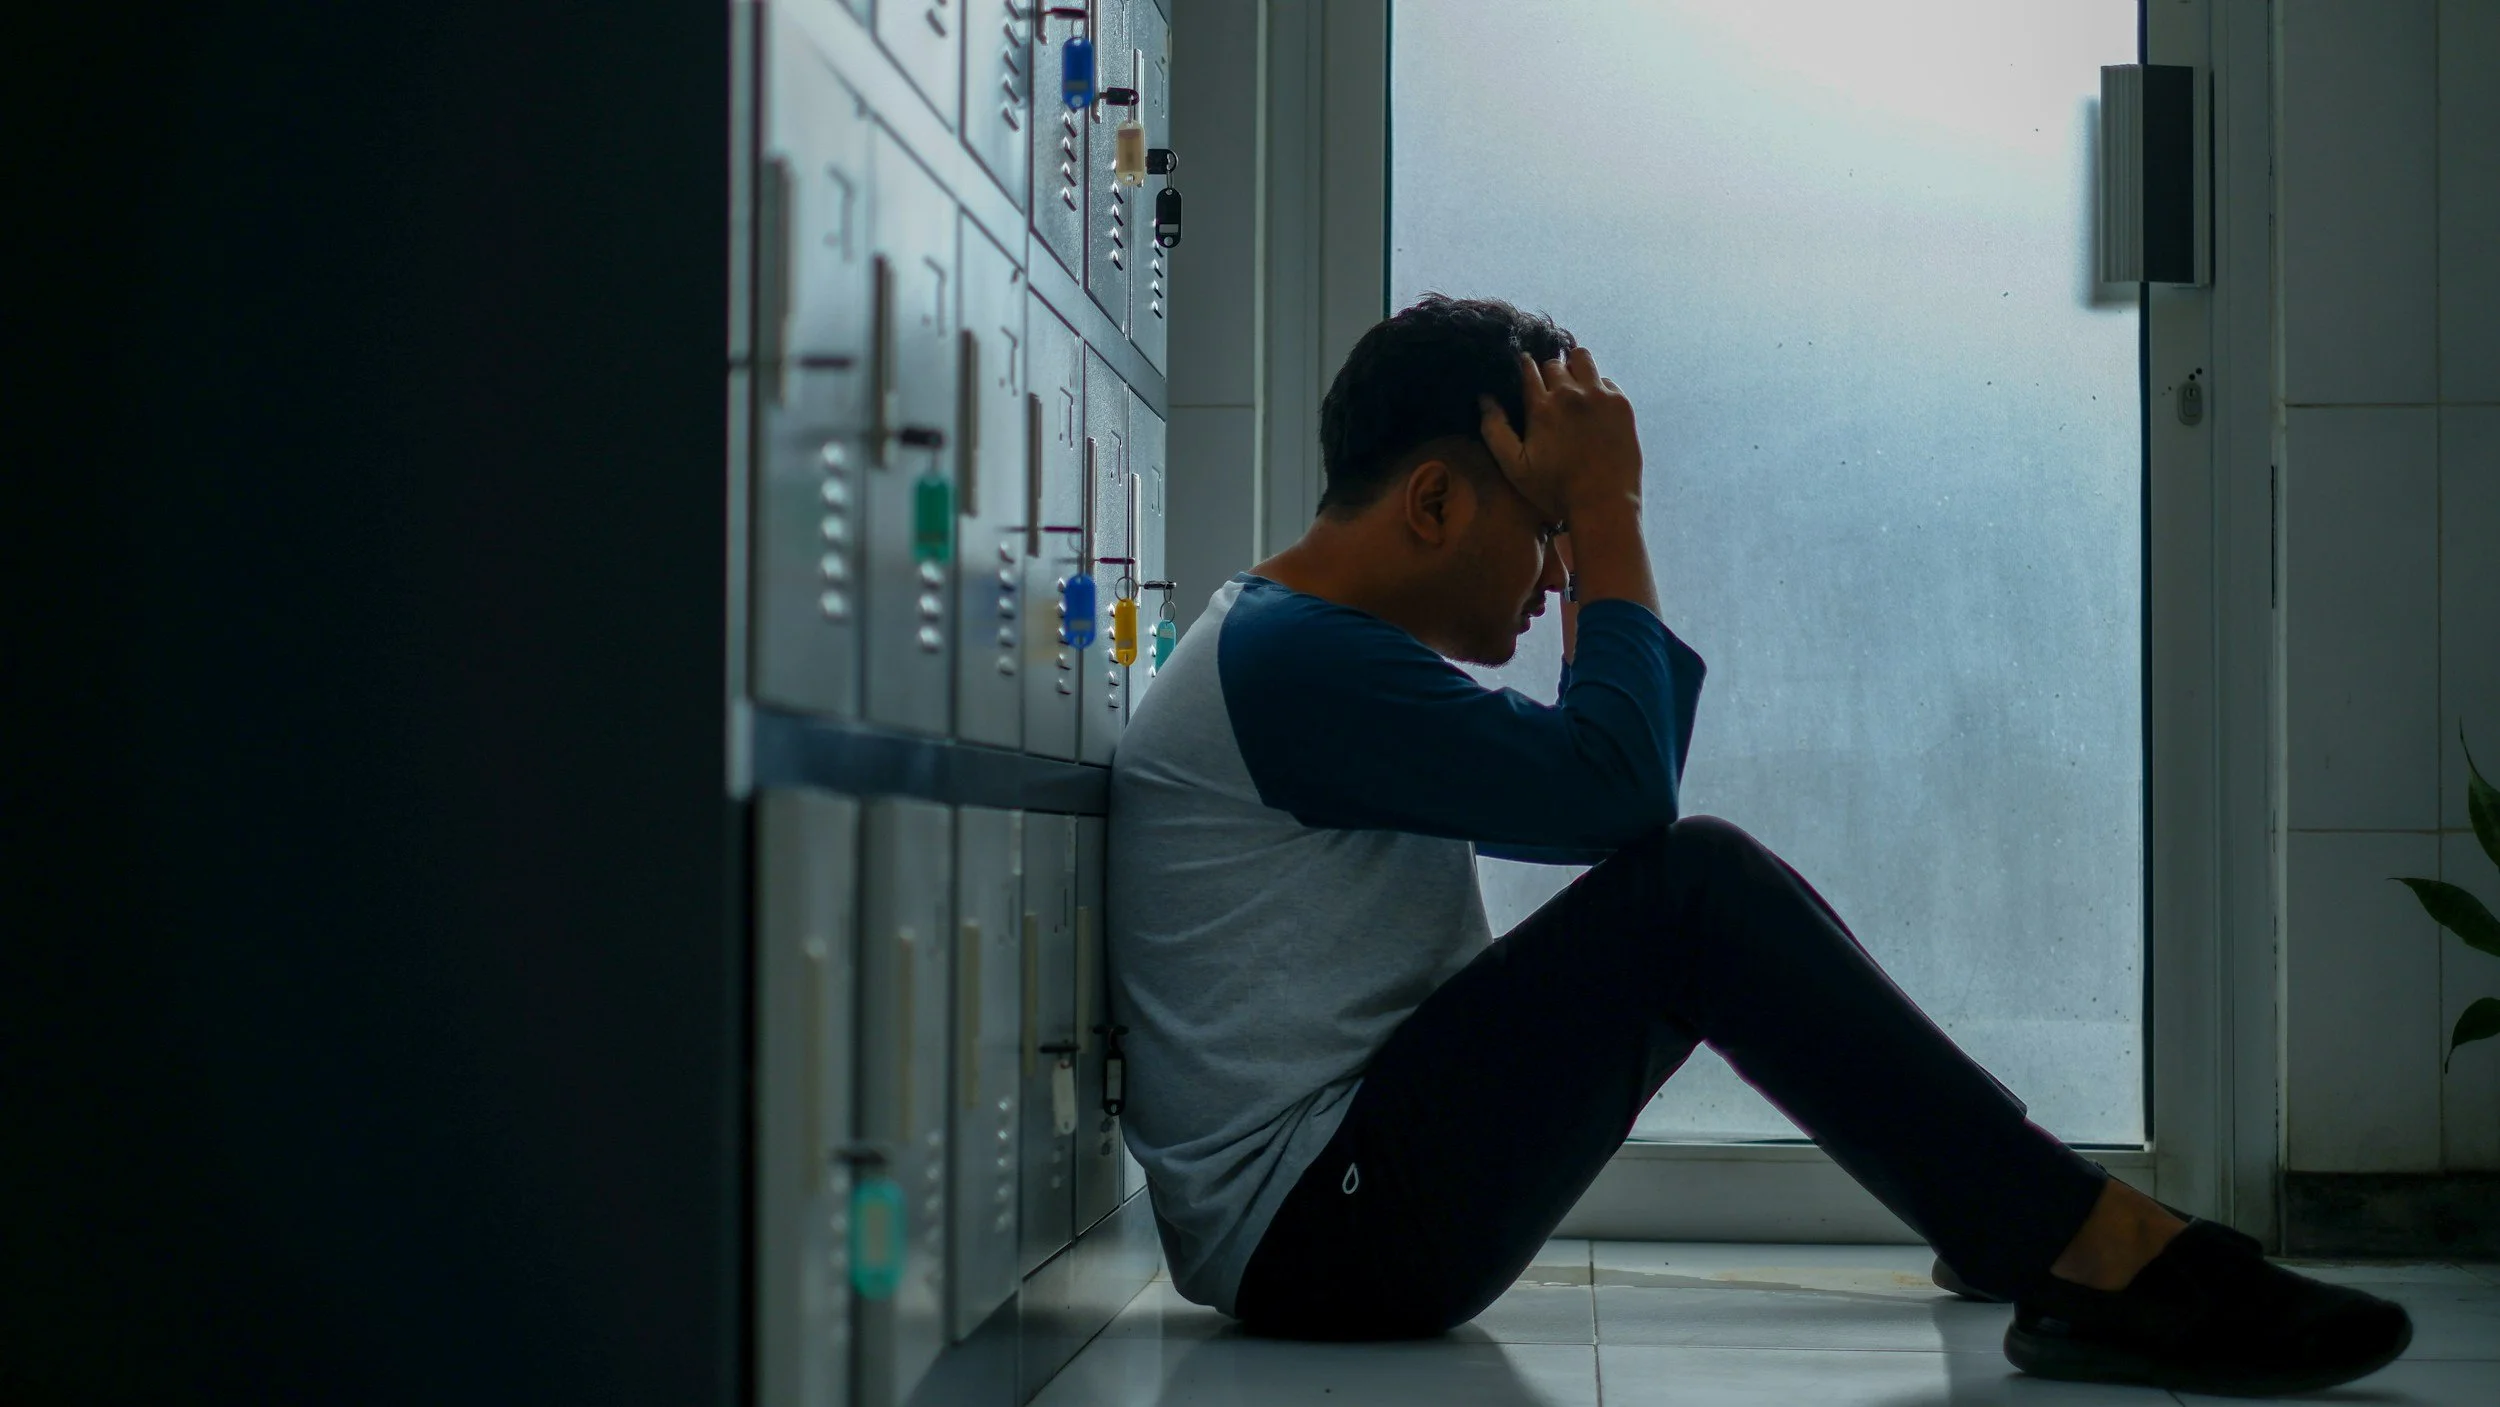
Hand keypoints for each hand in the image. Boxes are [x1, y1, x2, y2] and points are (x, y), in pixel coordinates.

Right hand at [1477, 346, 1642, 525]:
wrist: (1603, 503)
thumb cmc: (1555, 489)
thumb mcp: (1514, 467)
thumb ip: (1495, 430)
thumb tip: (1485, 397)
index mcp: (1541, 406)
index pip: (1527, 368)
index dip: (1524, 368)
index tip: (1525, 376)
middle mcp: (1570, 393)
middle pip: (1554, 364)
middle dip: (1549, 374)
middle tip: (1551, 393)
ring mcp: (1599, 395)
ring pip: (1582, 359)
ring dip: (1574, 368)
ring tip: (1575, 388)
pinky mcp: (1621, 403)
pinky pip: (1606, 381)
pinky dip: (1598, 388)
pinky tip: (1596, 409)